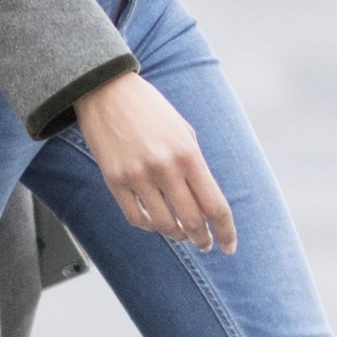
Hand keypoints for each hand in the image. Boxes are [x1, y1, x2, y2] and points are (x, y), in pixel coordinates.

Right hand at [74, 73, 236, 252]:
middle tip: (205, 244)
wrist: (107, 91)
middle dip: (203, 240)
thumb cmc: (150, 109)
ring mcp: (137, 176)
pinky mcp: (114, 180)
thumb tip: (204, 203)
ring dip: (177, 236)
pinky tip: (156, 224)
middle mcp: (165, 168)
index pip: (215, 206)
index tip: (229, 246)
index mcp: (188, 154)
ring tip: (182, 235)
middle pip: (192, 221)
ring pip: (164, 225)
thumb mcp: (184, 132)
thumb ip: (196, 167)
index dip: (226, 232)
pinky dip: (150, 226)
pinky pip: (136, 218)